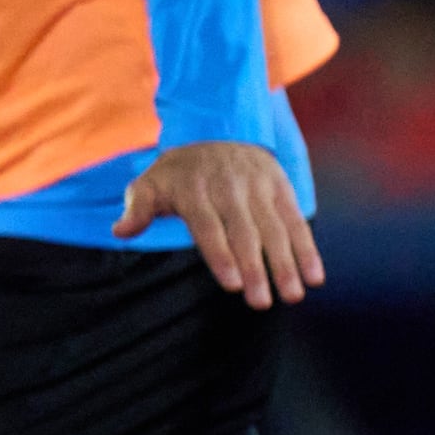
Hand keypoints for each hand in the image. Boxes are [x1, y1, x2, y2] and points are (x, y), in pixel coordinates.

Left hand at [116, 139, 324, 308]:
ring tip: (293, 296)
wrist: (216, 131)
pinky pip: (296, 221)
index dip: (220, 255)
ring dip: (286, 264)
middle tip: (260, 303)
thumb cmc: (177, 172)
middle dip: (255, 268)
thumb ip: (137, 208)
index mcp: (195, 189)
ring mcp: (259, 187)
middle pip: (244, 232)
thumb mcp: (149, 182)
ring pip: (275, 229)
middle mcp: (230, 187)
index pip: (208, 226)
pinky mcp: (281, 188)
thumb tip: (119, 231)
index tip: (231, 284)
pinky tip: (315, 276)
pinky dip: (308, 249)